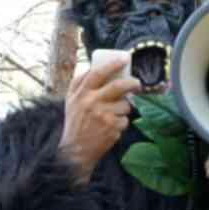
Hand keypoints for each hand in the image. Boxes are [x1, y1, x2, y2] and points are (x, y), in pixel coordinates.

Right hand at [59, 52, 141, 182]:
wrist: (75, 151)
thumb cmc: (75, 124)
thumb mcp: (71, 101)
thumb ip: (79, 84)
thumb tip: (92, 66)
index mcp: (81, 94)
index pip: (97, 73)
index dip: (112, 64)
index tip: (124, 58)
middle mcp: (92, 103)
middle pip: (118, 86)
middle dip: (131, 83)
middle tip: (137, 83)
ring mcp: (103, 116)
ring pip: (125, 105)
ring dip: (124, 109)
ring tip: (113, 115)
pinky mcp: (113, 128)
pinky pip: (125, 120)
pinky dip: (121, 123)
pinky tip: (111, 128)